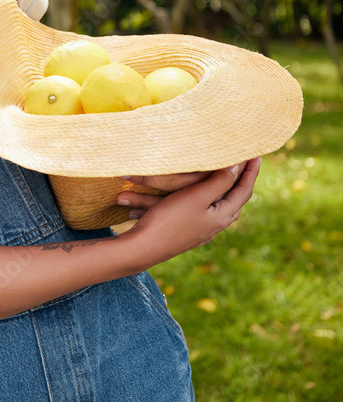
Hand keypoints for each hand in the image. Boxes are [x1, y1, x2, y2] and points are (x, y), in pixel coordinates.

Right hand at [122, 158, 261, 254]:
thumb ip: (219, 181)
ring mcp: (202, 230)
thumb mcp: (197, 196)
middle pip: (237, 200)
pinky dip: (213, 198)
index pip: (244, 190)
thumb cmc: (171, 219)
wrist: (145, 247)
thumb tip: (237, 167)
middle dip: (243, 181)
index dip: (251, 171)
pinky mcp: (188, 231)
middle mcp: (216, 225)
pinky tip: (206, 197)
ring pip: (223, 207)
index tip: (257, 154)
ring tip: (231, 178)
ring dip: (228, 191)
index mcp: (222, 216)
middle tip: (247, 164)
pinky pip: (209, 211)